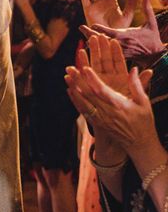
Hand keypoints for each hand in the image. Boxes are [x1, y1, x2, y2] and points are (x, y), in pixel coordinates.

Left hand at [65, 36, 154, 153]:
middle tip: (70, 69)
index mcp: (119, 105)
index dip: (93, 79)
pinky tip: (70, 91)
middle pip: (89, 94)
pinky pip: (83, 110)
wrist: (139, 144)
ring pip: (83, 102)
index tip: (85, 68)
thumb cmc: (143, 122)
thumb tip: (134, 69)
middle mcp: (107, 112)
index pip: (102, 90)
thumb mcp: (144, 103)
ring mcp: (100, 118)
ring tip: (67, 77)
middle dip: (78, 80)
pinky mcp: (97, 123)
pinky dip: (75, 100)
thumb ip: (137, 86)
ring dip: (74, 89)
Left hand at [81, 0, 164, 60]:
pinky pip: (106, 54)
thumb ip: (147, 11)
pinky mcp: (117, 57)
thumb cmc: (152, 38)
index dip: (102, 29)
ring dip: (93, 42)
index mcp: (127, 36)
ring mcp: (118, 52)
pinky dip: (98, 50)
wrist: (155, 55)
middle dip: (92, 34)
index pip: (112, 32)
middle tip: (81, 27)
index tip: (92, 24)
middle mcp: (120, 45)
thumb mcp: (151, 25)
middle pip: (103, 40)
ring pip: (103, 48)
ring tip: (83, 37)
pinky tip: (90, 46)